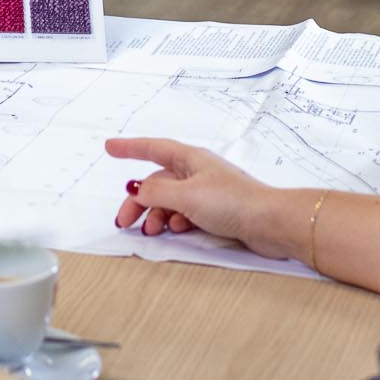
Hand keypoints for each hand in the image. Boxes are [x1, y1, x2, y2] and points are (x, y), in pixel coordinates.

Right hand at [106, 137, 285, 255]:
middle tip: (124, 221)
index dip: (130, 148)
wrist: (269, 223)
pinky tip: (176, 230)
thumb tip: (137, 190)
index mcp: (191, 159)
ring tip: (153, 231)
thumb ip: (156, 193)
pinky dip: (175, 222)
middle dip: (139, 200)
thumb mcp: (186, 196)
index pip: (153, 148)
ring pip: (169, 201)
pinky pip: (184, 213)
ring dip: (156, 215)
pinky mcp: (216, 212)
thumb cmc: (232, 202)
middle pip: (157, 182)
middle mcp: (197, 172)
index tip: (110, 148)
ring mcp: (207, 192)